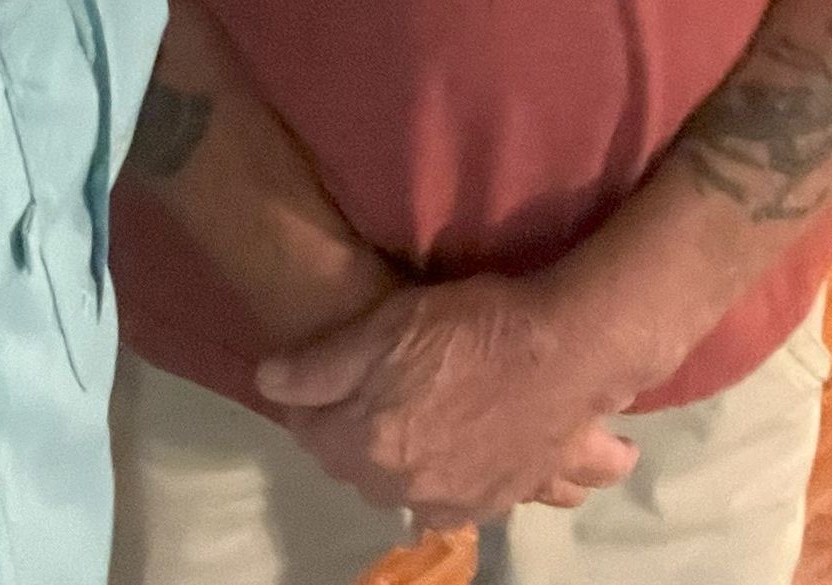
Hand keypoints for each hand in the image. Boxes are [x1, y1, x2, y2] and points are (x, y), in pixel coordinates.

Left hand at [256, 272, 640, 525]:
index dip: (308, 404)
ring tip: (410, 425)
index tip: (314, 380)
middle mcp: (408, 488)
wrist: (564, 352)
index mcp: (371, 446)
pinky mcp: (502, 500)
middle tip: (364, 393)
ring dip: (400, 467)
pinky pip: (458, 505)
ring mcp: (458, 502)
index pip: (313, 436)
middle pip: (359, 469)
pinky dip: (448, 485)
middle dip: (352, 437)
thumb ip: (318, 365)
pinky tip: (457, 454)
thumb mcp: (383, 326)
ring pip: (408, 494)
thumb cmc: (468, 328)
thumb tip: (268, 382)